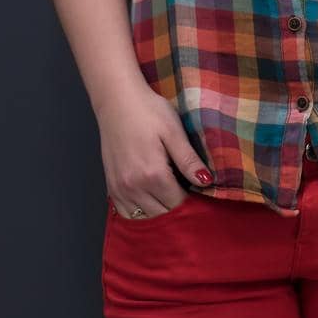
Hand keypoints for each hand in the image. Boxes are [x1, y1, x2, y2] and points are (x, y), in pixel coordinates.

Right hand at [96, 75, 213, 216]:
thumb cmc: (149, 111)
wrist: (117, 100)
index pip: (177, 203)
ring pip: (143, 217)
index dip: (190, 199)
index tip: (196, 189)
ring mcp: (119, 188)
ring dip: (158, 211)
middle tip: (184, 190)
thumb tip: (206, 182)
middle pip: (161, 214)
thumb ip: (188, 160)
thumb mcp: (174, 131)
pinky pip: (125, 213)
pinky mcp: (110, 186)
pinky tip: (149, 199)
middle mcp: (133, 187)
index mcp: (152, 174)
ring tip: (168, 194)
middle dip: (175, 207)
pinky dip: (139, 212)